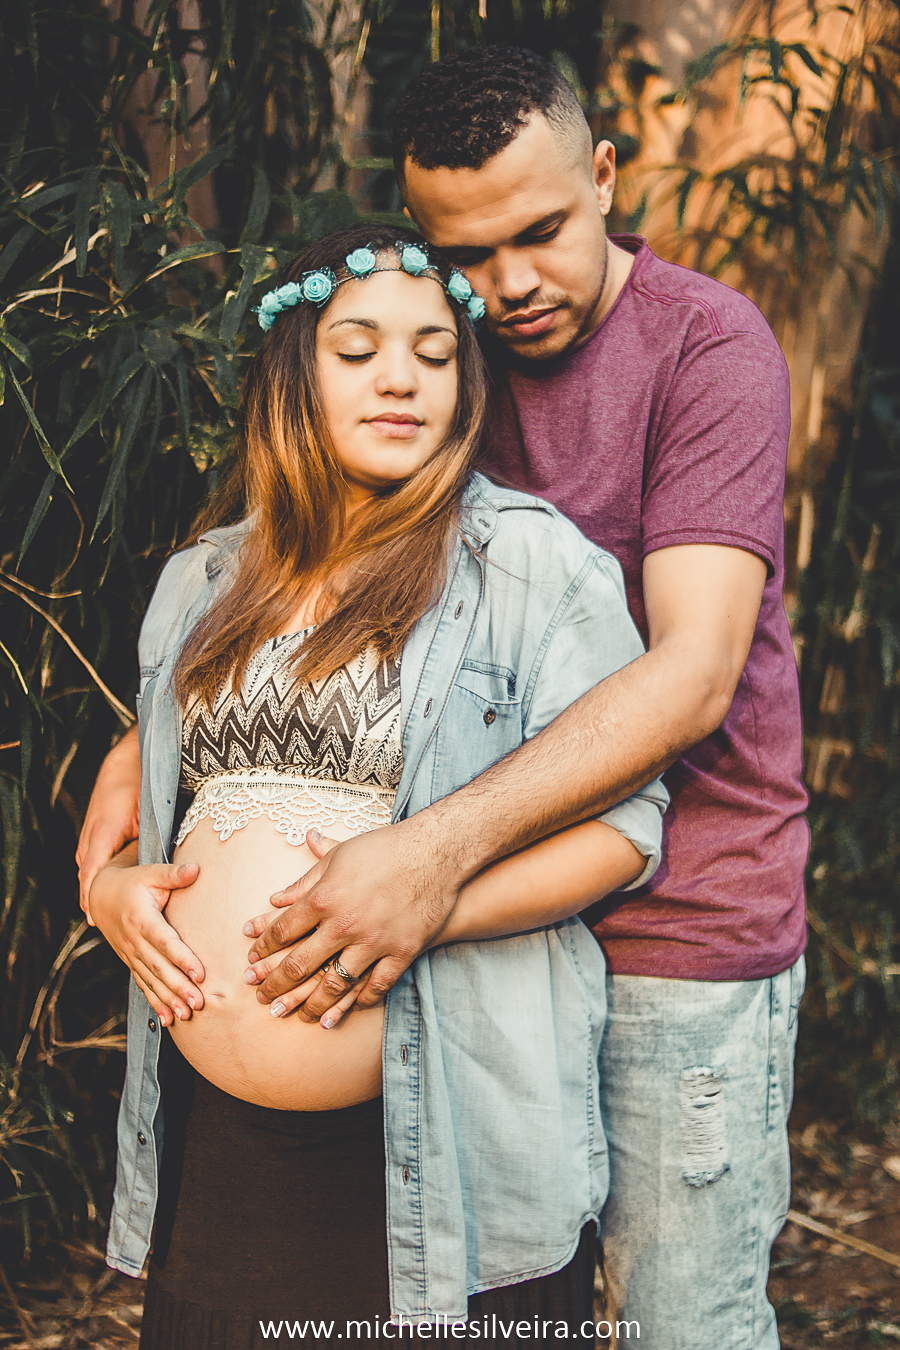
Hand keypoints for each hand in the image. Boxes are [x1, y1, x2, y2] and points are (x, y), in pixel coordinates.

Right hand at [77, 725, 140, 923]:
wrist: (123, 766)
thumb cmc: (136, 788)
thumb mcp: (145, 814)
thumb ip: (151, 840)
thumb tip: (170, 864)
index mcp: (101, 837)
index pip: (92, 876)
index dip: (93, 899)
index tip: (95, 920)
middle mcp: (89, 843)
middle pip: (90, 883)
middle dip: (97, 906)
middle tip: (109, 931)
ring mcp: (89, 843)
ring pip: (91, 878)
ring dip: (97, 898)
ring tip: (108, 925)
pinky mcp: (93, 843)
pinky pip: (93, 870)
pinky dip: (98, 887)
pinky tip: (106, 905)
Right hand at [90, 845, 205, 1024]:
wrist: (99, 896)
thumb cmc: (131, 882)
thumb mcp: (150, 873)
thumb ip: (173, 874)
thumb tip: (196, 869)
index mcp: (141, 919)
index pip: (165, 942)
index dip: (182, 958)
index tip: (201, 974)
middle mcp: (134, 941)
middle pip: (159, 968)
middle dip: (179, 988)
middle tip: (199, 1003)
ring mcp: (130, 954)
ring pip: (151, 981)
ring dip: (169, 1000)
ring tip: (187, 1015)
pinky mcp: (130, 962)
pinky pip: (143, 985)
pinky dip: (155, 1002)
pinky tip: (168, 1019)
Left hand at [242, 814, 465, 1022]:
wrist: (436, 852)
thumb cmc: (384, 848)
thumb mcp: (339, 855)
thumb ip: (305, 880)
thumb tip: (275, 898)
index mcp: (324, 897)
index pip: (283, 930)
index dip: (264, 948)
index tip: (253, 960)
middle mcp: (344, 924)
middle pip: (301, 964)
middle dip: (277, 985)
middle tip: (263, 999)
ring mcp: (373, 941)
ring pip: (336, 984)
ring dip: (315, 1004)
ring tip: (303, 1017)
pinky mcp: (401, 951)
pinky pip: (377, 986)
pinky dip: (362, 1000)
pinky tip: (350, 1008)